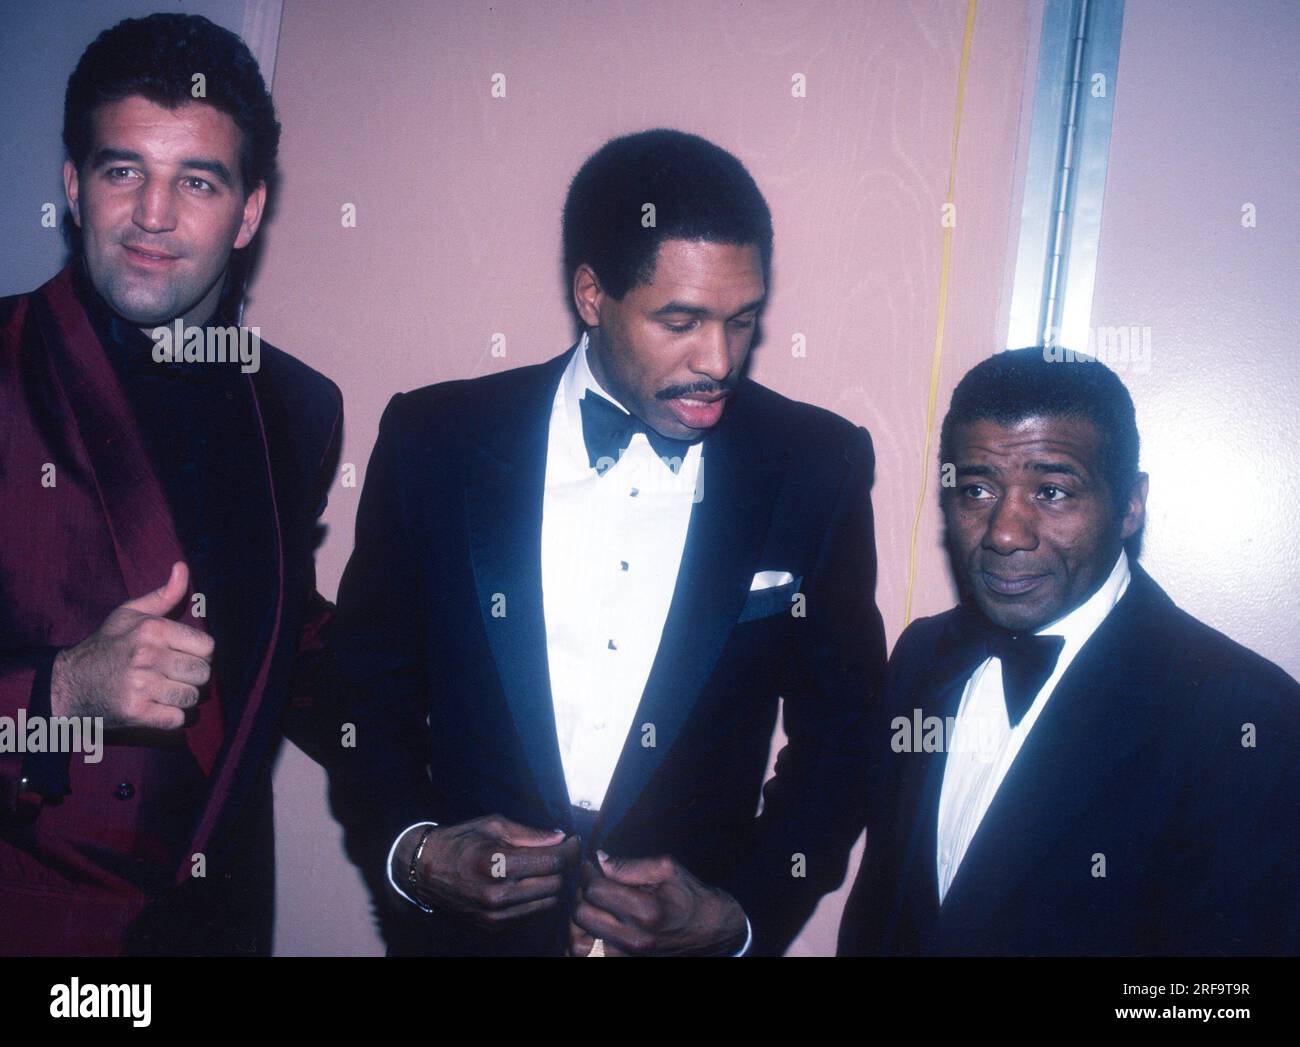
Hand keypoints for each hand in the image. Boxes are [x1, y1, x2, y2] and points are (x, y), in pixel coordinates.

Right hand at [50, 561, 211, 729]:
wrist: (66, 684)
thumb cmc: (105, 646)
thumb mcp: (129, 614)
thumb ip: (163, 594)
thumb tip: (183, 567)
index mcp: (152, 629)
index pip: (207, 647)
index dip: (199, 654)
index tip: (182, 656)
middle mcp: (148, 656)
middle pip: (203, 674)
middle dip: (192, 677)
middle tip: (172, 676)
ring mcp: (141, 686)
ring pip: (192, 697)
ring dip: (182, 698)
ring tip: (163, 691)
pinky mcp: (135, 712)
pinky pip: (177, 719)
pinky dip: (171, 717)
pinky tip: (156, 708)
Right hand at [395, 815, 580, 929]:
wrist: (425, 870)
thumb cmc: (462, 841)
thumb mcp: (493, 825)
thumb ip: (529, 834)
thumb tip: (561, 838)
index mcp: (498, 864)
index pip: (552, 862)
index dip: (569, 850)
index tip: (573, 841)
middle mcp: (498, 894)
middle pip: (555, 884)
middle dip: (563, 868)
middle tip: (561, 853)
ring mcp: (496, 914)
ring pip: (547, 902)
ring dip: (553, 885)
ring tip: (548, 869)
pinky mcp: (494, 926)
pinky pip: (532, 914)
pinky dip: (538, 900)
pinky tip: (532, 884)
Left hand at [569, 852, 747, 955]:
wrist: (711, 930)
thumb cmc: (688, 895)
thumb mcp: (666, 869)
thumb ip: (629, 865)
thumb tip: (599, 860)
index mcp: (646, 911)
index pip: (595, 890)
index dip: (588, 873)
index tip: (591, 866)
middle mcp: (635, 939)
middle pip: (581, 915)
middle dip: (582, 894)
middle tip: (592, 884)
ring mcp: (630, 957)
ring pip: (582, 935)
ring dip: (584, 916)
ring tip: (597, 903)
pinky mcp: (627, 964)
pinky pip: (593, 950)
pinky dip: (591, 935)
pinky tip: (603, 921)